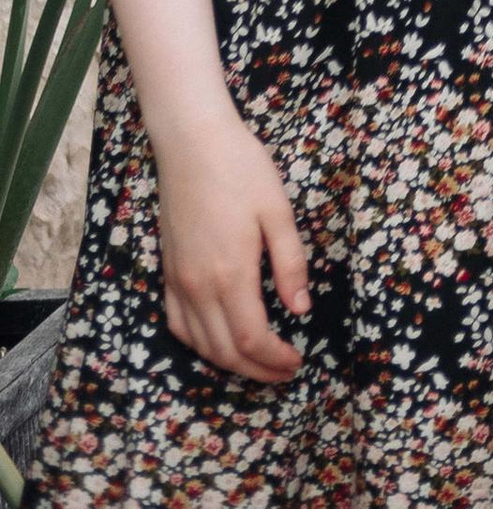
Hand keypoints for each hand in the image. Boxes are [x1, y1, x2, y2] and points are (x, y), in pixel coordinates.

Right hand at [149, 100, 307, 383]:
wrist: (192, 143)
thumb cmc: (242, 169)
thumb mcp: (278, 211)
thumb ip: (290, 263)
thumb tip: (301, 310)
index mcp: (231, 274)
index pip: (252, 339)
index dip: (274, 360)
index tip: (297, 363)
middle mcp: (199, 287)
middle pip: (224, 351)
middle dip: (256, 370)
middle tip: (284, 372)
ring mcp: (178, 282)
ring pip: (199, 344)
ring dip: (229, 363)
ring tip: (258, 364)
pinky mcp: (166, 273)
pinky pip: (178, 325)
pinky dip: (199, 344)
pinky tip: (216, 341)